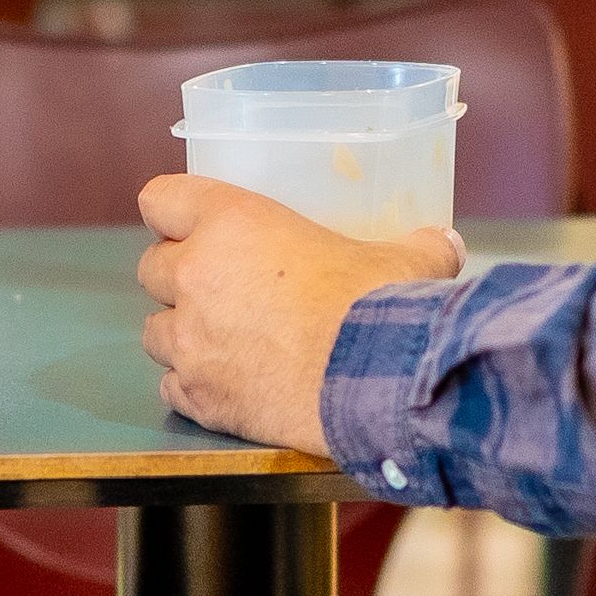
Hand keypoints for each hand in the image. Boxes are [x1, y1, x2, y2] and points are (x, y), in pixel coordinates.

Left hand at [133, 173, 462, 448]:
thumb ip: (420, 245)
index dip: (171, 210)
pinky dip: (192, 386)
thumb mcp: (408, 259)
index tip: (189, 222)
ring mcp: (190, 342)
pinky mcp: (198, 397)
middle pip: (150, 267)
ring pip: (153, 331)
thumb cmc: (383, 304)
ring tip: (220, 340)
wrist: (376, 385)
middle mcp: (196, 277)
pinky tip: (227, 385)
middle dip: (177, 275)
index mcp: (231, 224)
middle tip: (216, 286)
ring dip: (181, 333)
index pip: (160, 198)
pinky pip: (171, 388)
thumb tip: (445, 243)